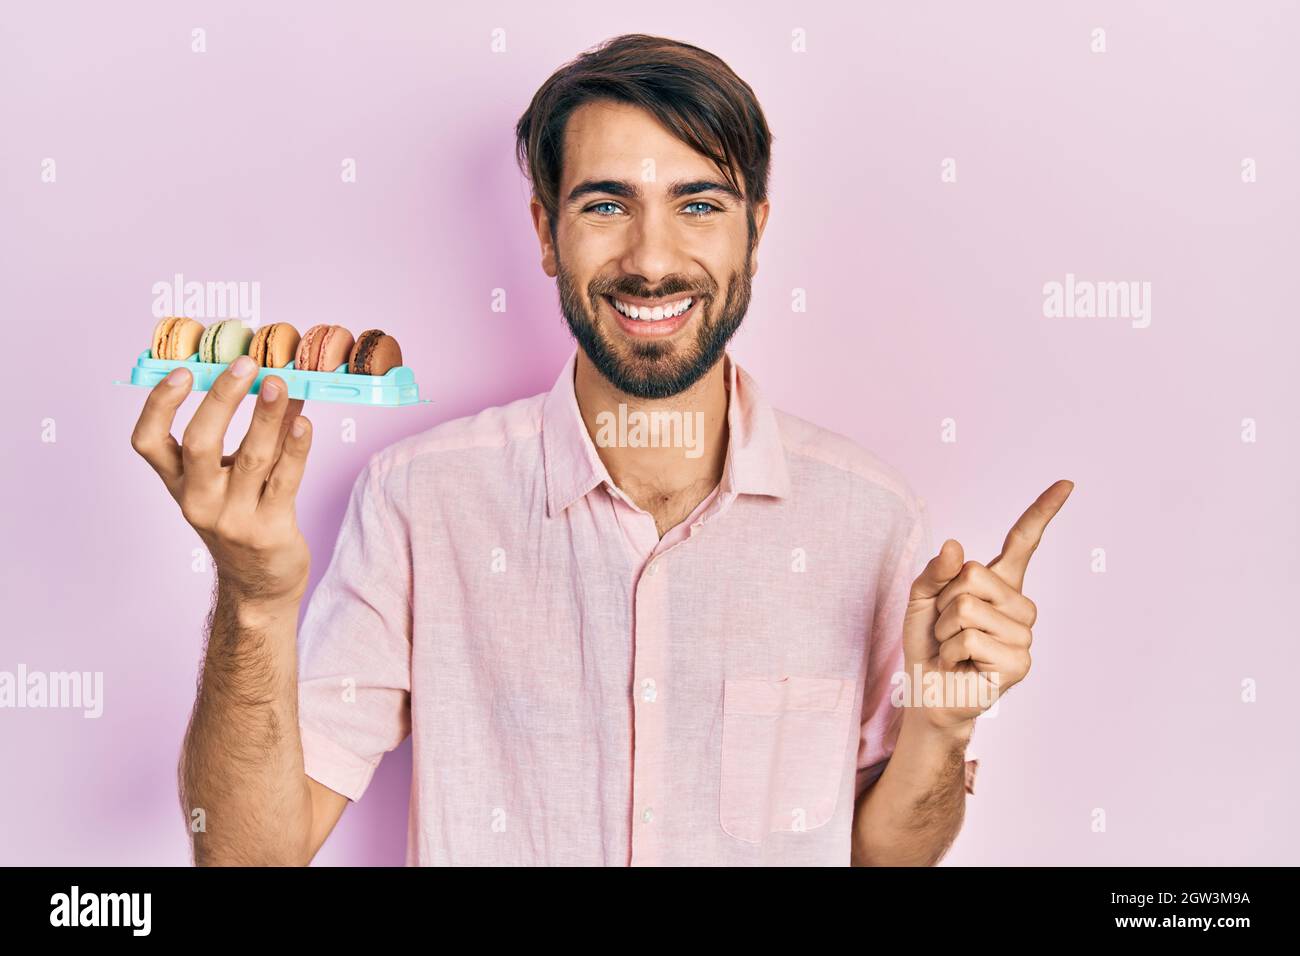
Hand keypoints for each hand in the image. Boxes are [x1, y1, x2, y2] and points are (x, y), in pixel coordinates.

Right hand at [130, 356, 313, 606]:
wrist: (259, 585)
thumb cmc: (242, 519)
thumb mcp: (229, 480)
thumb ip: (248, 434)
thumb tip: (275, 379)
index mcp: (178, 483)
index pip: (148, 441)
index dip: (159, 405)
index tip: (182, 371)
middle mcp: (199, 500)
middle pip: (200, 443)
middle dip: (222, 399)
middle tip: (245, 365)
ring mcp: (233, 517)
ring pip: (251, 458)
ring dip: (267, 416)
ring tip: (281, 383)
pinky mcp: (269, 529)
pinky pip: (285, 480)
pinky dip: (296, 448)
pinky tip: (304, 423)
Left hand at [901, 480, 1073, 730]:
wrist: (929, 693)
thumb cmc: (929, 644)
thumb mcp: (922, 600)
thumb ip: (935, 571)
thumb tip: (955, 545)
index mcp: (999, 583)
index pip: (1023, 541)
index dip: (1043, 511)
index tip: (1066, 484)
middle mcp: (1018, 605)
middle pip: (972, 575)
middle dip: (943, 602)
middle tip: (946, 629)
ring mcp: (1023, 635)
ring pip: (966, 608)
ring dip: (944, 631)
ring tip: (953, 650)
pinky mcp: (1019, 663)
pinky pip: (969, 638)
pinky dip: (951, 653)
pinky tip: (962, 666)